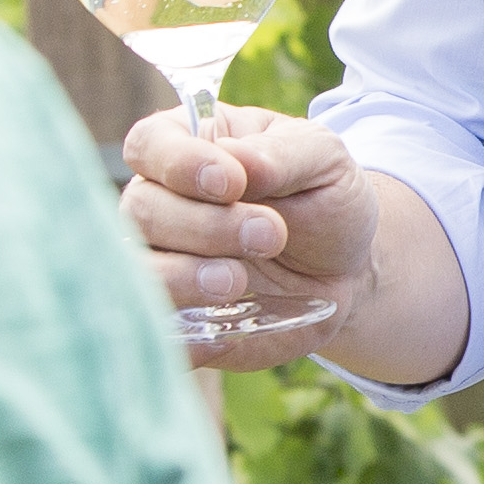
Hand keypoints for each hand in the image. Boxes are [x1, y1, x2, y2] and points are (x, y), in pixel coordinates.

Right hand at [118, 99, 386, 372]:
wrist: (346, 270)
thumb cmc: (324, 197)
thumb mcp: (322, 158)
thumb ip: (279, 154)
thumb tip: (236, 160)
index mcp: (187, 147)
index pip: (149, 145)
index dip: (178, 162)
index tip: (231, 182)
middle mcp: (158, 204)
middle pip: (140, 210)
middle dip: (203, 225)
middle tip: (269, 235)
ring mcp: (161, 265)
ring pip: (137, 273)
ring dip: (182, 278)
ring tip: (238, 281)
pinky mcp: (177, 322)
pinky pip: (159, 335)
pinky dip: (186, 338)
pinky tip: (226, 333)